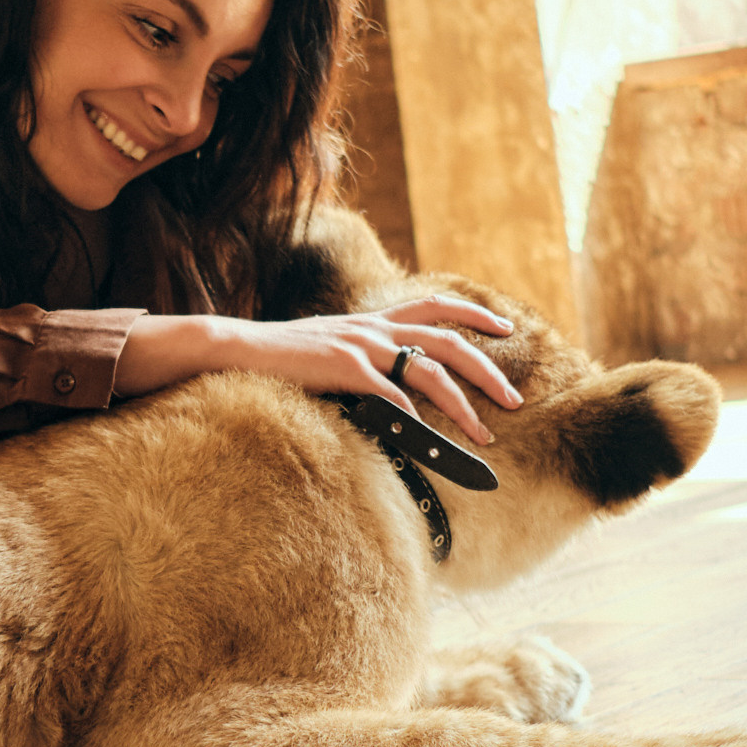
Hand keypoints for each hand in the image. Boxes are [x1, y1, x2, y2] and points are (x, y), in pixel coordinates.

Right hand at [112, 296, 520, 442]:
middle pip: (448, 338)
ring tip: (486, 434)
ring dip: (464, 403)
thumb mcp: (326, 352)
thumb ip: (358, 362)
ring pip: (431, 369)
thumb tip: (385, 390)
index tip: (505, 329)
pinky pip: (392, 394)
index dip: (474, 313)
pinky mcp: (345, 369)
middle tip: (513, 399)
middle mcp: (373, 327)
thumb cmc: (277, 359)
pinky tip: (432, 441)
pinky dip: (416, 419)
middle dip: (487, 369)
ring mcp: (360, 346)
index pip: (434, 305)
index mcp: (371, 320)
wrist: (233, 348)